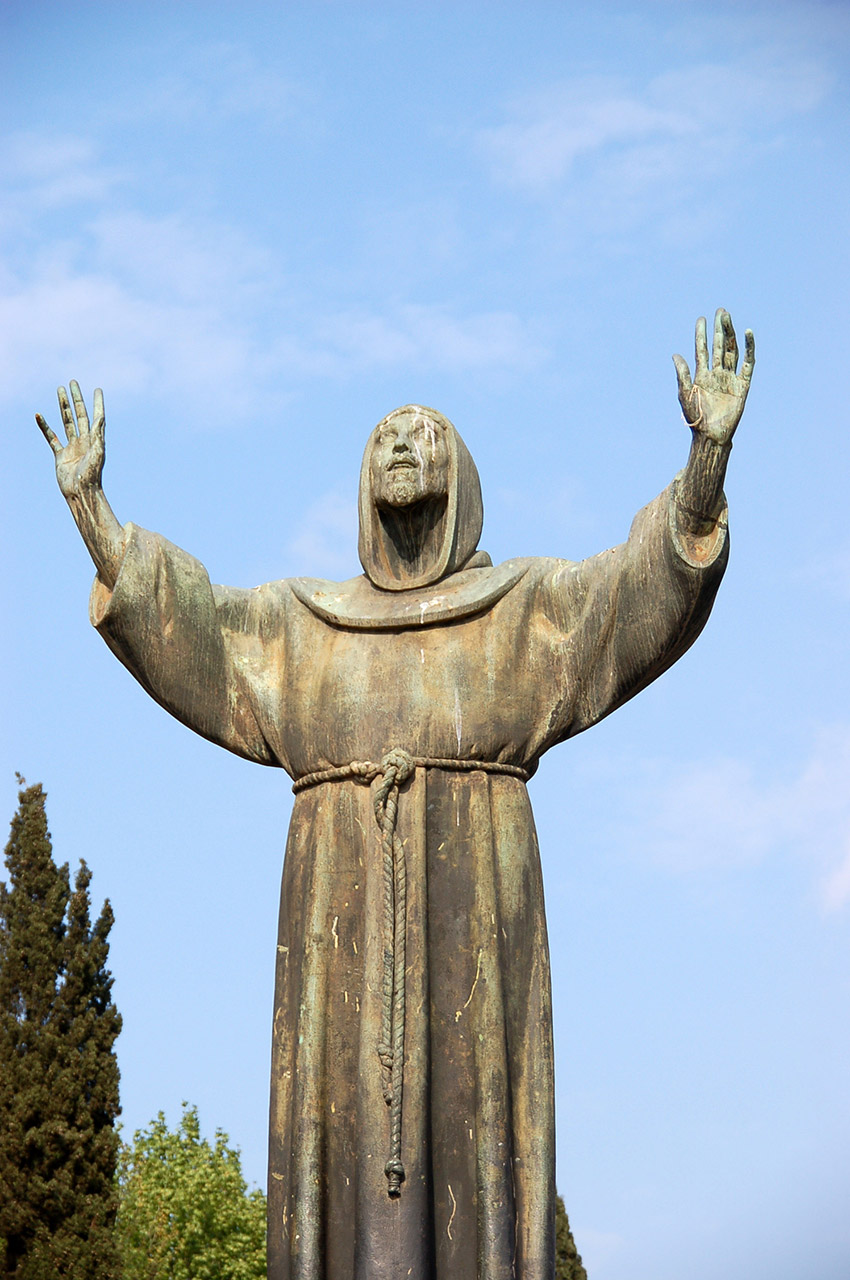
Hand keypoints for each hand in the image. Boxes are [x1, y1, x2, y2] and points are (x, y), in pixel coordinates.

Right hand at [36, 381, 104, 500]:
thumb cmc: (91, 475)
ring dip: (63, 406)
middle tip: (73, 382)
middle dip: (76, 398)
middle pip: (80, 414)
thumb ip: (98, 434)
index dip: (97, 403)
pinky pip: (51, 437)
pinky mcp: (60, 455)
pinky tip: (39, 415)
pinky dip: (44, 426)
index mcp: (95, 440)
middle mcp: (84, 441)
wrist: (80, 492)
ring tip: (60, 391)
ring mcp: (72, 446)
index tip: (97, 389)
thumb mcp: (97, 453)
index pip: (97, 416)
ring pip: (66, 421)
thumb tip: (101, 417)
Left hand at [673, 310, 753, 445]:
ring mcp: (730, 378)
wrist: (711, 434)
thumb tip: (675, 354)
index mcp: (702, 375)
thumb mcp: (685, 394)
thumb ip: (682, 374)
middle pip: (719, 346)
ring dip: (730, 334)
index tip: (701, 319)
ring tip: (728, 317)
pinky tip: (748, 333)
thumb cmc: (696, 417)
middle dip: (719, 329)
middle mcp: (717, 374)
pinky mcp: (743, 384)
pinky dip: (749, 348)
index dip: (702, 335)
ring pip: (732, 350)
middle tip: (720, 311)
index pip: (703, 350)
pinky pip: (748, 363)